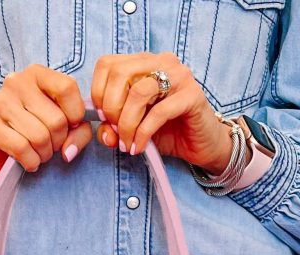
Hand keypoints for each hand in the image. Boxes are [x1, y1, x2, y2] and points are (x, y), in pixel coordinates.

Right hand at [0, 65, 93, 182]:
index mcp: (37, 74)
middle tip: (51, 145)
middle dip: (59, 142)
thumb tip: (69, 151)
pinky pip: (22, 149)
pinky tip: (29, 161)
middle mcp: (16, 82)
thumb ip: (79, 132)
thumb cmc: (36, 131)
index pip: (67, 88)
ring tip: (39, 153)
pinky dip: (31, 161)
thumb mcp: (63, 126)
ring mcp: (0, 102)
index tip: (71, 126)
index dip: (76, 114)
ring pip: (40, 137)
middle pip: (56, 119)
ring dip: (45, 154)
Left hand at [90, 52, 236, 174]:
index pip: (107, 64)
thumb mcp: (132, 130)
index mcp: (143, 63)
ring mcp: (179, 76)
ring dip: (127, 123)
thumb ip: (113, 128)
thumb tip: (104, 132)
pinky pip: (159, 112)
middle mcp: (161, 62)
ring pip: (138, 92)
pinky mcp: (192, 95)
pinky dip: (143, 133)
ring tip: (127, 143)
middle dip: (110, 108)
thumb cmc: (167, 132)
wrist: (201, 145)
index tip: (102, 118)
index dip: (98, 93)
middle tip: (116, 132)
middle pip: (119, 74)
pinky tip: (139, 147)